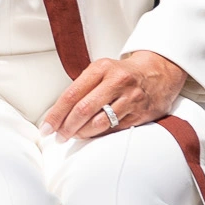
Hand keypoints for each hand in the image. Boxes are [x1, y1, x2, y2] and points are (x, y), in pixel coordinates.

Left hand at [41, 50, 187, 140]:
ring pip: (100, 122)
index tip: (46, 127)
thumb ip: (82, 88)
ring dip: (82, 133)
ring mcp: (131, 98)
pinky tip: (92, 135)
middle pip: (84, 109)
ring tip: (73, 136)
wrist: (158, 72)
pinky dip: (100, 135)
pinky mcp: (141, 113)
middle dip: (67, 127)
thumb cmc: (122, 74)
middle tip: (58, 136)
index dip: (56, 114)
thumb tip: (59, 114)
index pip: (72, 94)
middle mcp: (117, 82)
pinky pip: (115, 129)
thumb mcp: (101, 70)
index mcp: (101, 68)